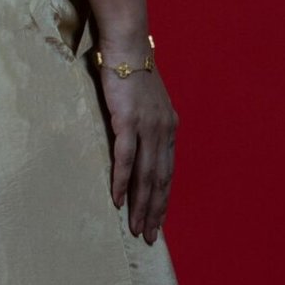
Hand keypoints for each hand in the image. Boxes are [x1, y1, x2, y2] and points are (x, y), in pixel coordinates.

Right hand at [94, 53, 177, 243]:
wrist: (126, 47)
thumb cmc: (132, 72)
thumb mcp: (146, 102)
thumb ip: (146, 124)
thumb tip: (137, 142)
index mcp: (168, 128)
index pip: (168, 172)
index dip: (163, 200)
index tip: (158, 222)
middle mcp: (162, 131)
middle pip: (160, 180)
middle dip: (154, 211)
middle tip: (147, 236)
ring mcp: (147, 128)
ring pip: (146, 175)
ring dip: (140, 204)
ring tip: (135, 227)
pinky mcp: (128, 121)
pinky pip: (125, 158)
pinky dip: (121, 181)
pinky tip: (117, 199)